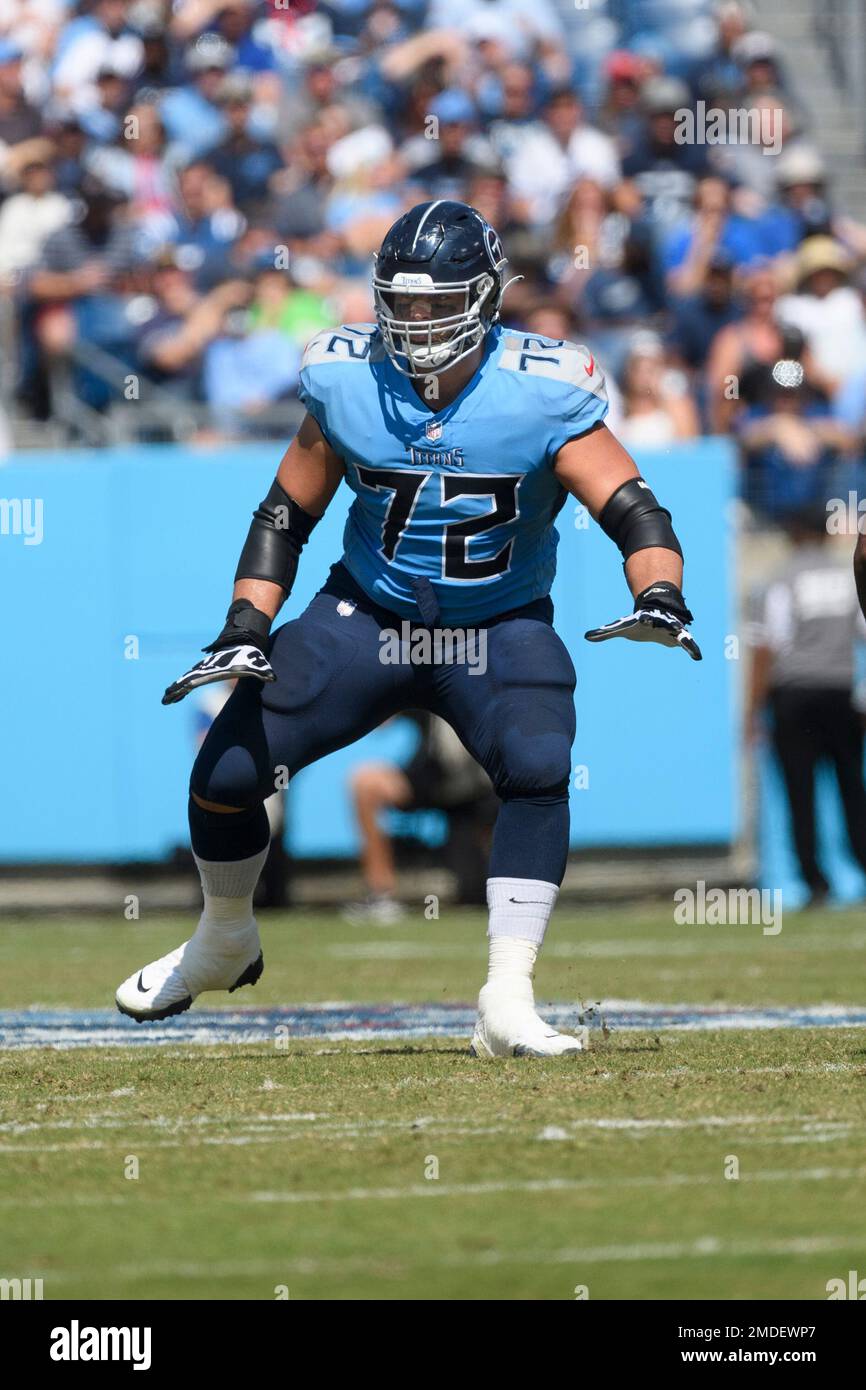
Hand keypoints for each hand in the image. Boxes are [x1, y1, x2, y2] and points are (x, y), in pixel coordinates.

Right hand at [161, 644, 274, 704]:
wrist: (243, 639)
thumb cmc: (248, 654)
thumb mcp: (255, 663)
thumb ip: (262, 672)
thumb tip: (272, 678)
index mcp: (214, 670)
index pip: (197, 679)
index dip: (185, 686)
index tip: (174, 692)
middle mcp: (205, 670)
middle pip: (187, 681)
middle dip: (175, 690)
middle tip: (164, 699)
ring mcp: (204, 670)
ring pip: (186, 681)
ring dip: (176, 690)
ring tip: (166, 700)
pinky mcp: (206, 672)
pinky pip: (191, 681)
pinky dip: (182, 688)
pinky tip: (176, 696)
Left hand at [585, 582, 701, 660]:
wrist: (658, 612)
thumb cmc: (638, 622)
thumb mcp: (622, 627)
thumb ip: (605, 632)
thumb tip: (586, 637)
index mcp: (646, 619)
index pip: (645, 618)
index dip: (645, 619)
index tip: (644, 618)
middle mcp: (660, 621)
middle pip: (664, 622)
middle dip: (667, 624)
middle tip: (672, 625)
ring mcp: (671, 627)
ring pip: (679, 631)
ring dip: (683, 636)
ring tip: (690, 644)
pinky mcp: (678, 635)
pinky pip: (687, 642)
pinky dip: (692, 648)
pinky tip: (697, 656)